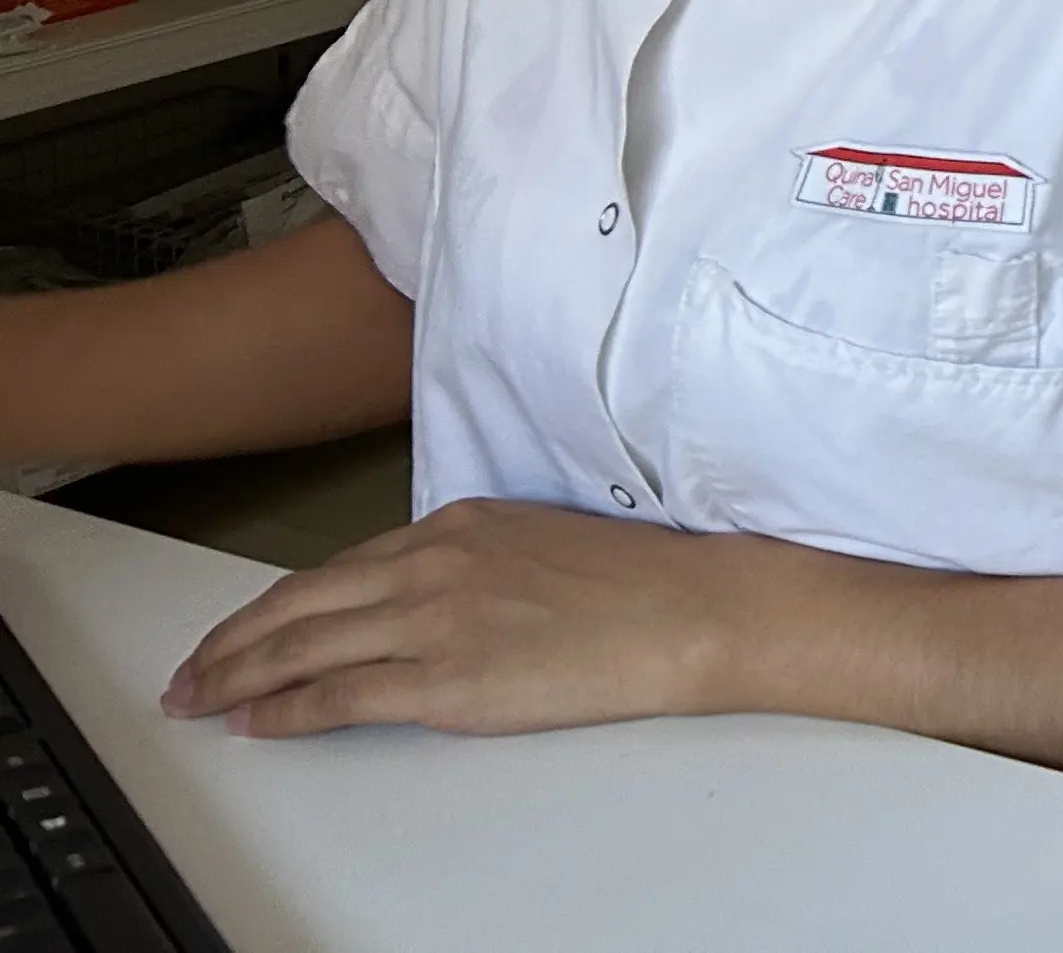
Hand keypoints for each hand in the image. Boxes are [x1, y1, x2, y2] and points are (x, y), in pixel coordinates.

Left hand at [162, 497, 784, 737]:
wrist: (692, 609)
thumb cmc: (640, 582)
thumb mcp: (541, 541)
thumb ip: (475, 562)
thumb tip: (432, 598)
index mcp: (457, 524)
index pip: (336, 569)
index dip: (274, 605)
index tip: (242, 629)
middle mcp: (431, 563)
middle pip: (297, 605)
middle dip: (229, 642)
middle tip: (188, 673)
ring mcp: (434, 620)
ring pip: (300, 648)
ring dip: (236, 676)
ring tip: (198, 699)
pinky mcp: (445, 679)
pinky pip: (336, 697)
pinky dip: (283, 710)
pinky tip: (255, 721)